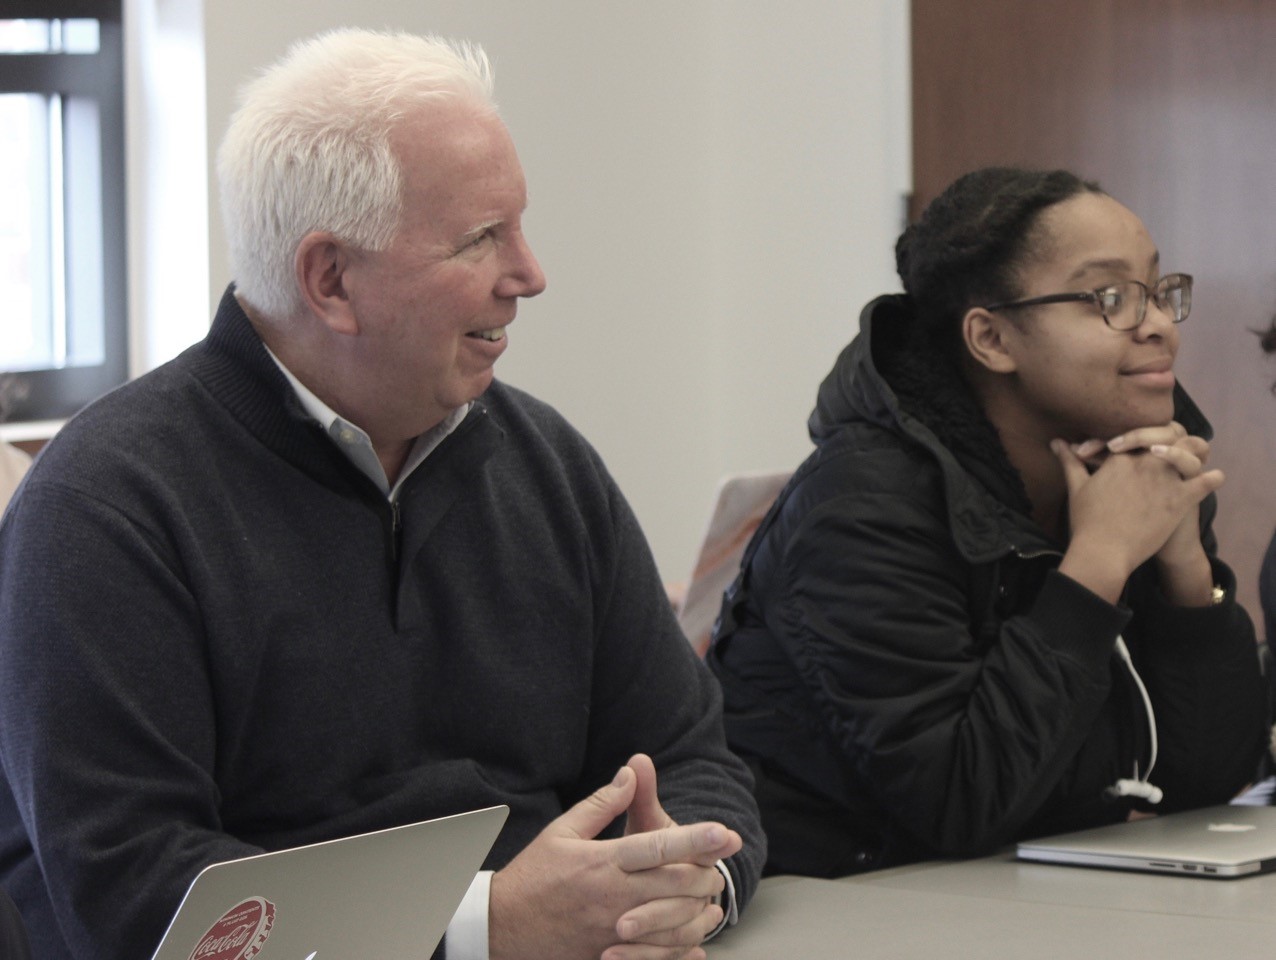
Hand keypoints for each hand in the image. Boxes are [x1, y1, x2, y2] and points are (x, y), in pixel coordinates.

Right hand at [488, 759, 741, 959]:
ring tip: (709, 899)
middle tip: (718, 864)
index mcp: (602, 862)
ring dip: (698, 909)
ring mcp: (613, 931)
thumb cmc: (534, 876)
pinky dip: (680, 948)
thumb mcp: (562, 832)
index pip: (658, 848)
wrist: (502, 928)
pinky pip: (657, 955)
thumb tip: (631, 773)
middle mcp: (613, 897)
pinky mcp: (611, 957)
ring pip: (673, 922)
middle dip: (705, 874)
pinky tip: (694, 939)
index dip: (696, 839)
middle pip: (675, 885)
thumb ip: (602, 804)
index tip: (726, 832)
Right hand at [1054, 422, 1222, 603]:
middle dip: (1173, 439)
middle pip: (1168, 437)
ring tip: (1198, 460)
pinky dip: (1213, 479)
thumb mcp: (1076, 487)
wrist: (1103, 552)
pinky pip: (1205, 483)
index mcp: (1120, 458)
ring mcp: (1164, 480)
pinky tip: (1216, 478)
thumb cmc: (1087, 521)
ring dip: (1196, 453)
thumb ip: (1069, 462)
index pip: (1137, 437)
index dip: (1139, 440)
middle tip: (1175, 448)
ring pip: (1191, 452)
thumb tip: (1055, 442)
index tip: (1142, 449)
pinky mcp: (1179, 500)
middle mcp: (1145, 463)